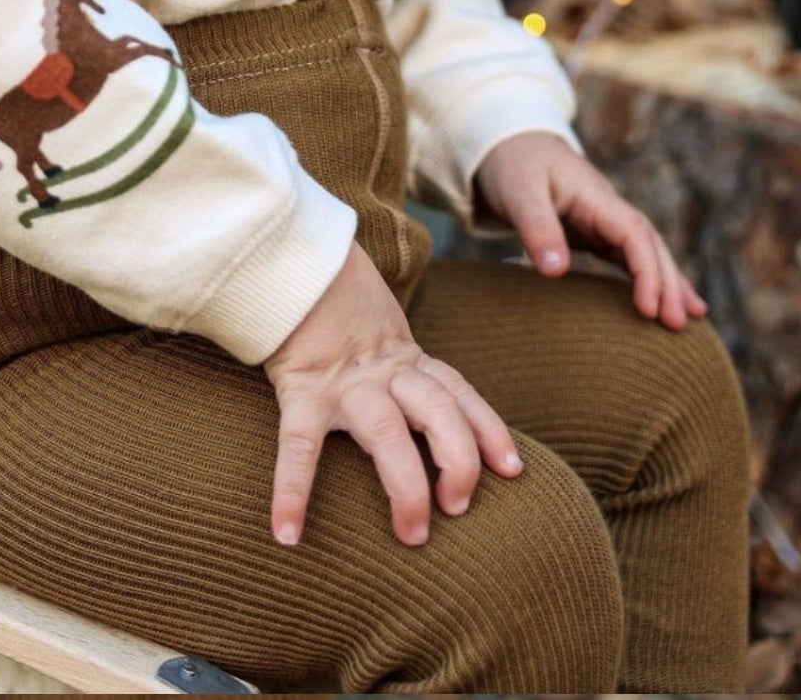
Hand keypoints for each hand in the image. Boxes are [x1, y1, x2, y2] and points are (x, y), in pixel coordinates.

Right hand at [262, 242, 521, 548]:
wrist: (290, 266)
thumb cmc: (333, 310)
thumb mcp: (379, 336)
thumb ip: (400, 367)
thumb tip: (424, 416)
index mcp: (406, 358)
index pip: (459, 393)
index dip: (490, 430)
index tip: (512, 470)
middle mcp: (384, 371)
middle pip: (438, 411)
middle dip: (458, 462)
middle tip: (458, 509)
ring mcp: (343, 382)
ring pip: (387, 431)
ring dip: (406, 485)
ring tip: (412, 534)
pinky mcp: (301, 388)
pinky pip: (300, 443)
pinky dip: (293, 490)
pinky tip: (287, 533)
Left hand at [474, 131, 707, 329]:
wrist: (506, 144)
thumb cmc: (512, 165)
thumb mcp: (518, 194)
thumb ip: (537, 230)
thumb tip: (556, 272)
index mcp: (595, 196)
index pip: (635, 234)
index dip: (647, 271)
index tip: (648, 308)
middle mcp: (607, 208)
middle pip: (649, 244)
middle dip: (668, 283)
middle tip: (678, 325)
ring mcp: (603, 220)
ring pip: (645, 251)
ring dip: (667, 282)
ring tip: (690, 320)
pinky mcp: (592, 231)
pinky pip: (626, 256)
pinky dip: (645, 278)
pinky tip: (658, 301)